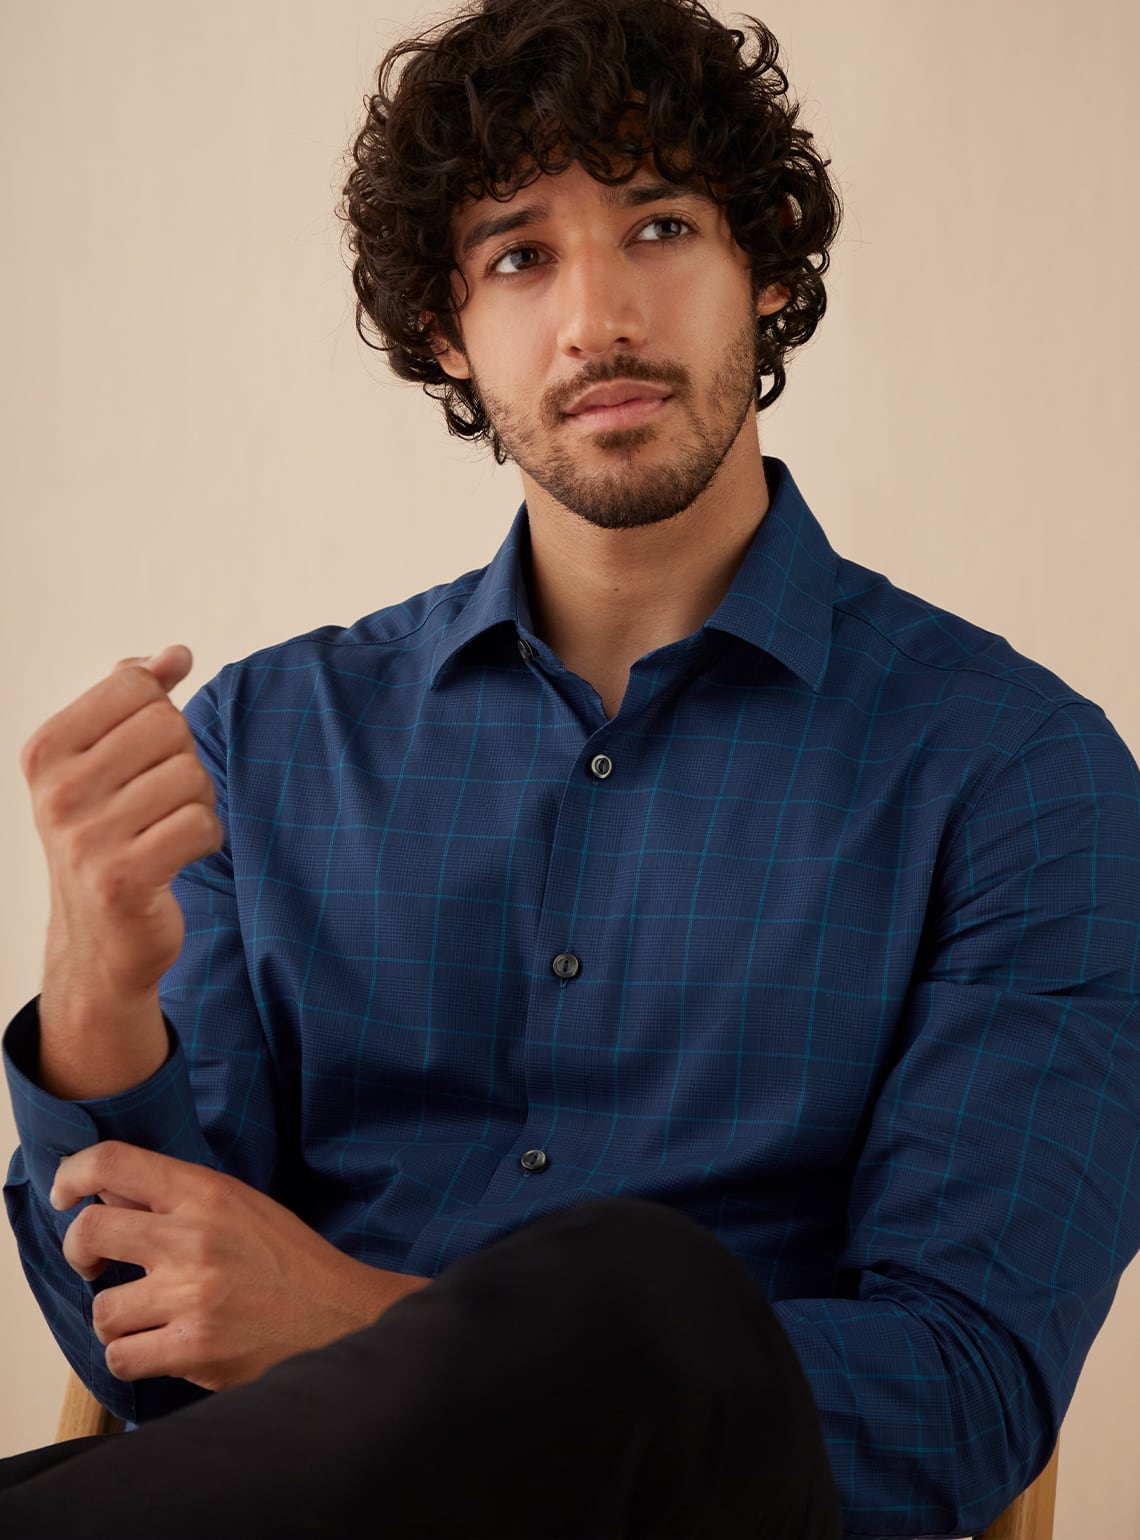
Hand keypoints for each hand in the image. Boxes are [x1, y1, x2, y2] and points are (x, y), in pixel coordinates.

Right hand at [21, 646, 222, 1095]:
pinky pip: (201, 824)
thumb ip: (135, 698)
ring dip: (197, 803)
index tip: (141, 758)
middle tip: (158, 802)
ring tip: (164, 831)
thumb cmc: (108, 835)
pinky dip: (205, 838)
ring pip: (191, 776)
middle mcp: (56, 791)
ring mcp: (85, 837)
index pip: (136, 686)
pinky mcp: (122, 878)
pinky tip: (177, 857)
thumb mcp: (104, 760)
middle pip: (169, 726)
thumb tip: (176, 653)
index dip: (160, 716)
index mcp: (46, 751)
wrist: (97, 940)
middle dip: (183, 760)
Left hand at [51, 1141, 430, 1391]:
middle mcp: (194, 1237)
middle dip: (78, 1253)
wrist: (339, 1315)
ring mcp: (192, 1295)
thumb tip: (108, 1195)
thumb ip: (178, 1198)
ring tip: (149, 1317)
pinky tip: (161, 1346)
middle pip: (88, 1233)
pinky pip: (120, 1357)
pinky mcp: (193, 1348)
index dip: (73, 1175)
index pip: (113, 1162)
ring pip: (101, 1310)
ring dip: (117, 1319)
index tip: (67, 1194)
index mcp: (207, 1192)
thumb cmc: (288, 1261)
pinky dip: (133, 1356)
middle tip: (95, 1265)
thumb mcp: (241, 1206)